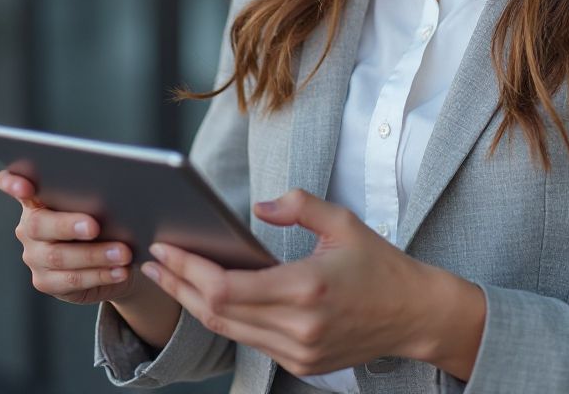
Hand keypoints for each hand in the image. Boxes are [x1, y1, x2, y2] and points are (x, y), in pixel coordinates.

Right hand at [0, 169, 138, 305]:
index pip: (12, 182)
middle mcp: (29, 226)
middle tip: (94, 227)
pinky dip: (99, 275)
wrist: (112, 259)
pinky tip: (119, 271)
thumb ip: (94, 195)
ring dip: (95, 255)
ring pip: (59, 256)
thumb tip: (113, 191)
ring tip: (122, 253)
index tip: (24, 186)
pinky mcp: (45, 281)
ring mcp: (34, 255)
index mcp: (38, 197)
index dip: (12, 182)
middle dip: (68, 225)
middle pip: (39, 224)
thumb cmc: (106, 220)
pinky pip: (70, 280)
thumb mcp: (99, 204)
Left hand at [140, 189, 484, 378]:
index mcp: (306, 288)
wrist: (414, 314)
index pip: (226, 287)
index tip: (164, 248)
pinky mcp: (301, 363)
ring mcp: (299, 352)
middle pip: (216, 314)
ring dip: (195, 304)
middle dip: (179, 286)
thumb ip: (299, 205)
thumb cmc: (380, 264)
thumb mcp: (343, 221)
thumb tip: (258, 207)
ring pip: (228, 332)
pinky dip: (225, 319)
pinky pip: (250, 341)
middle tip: (153, 261)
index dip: (188, 270)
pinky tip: (210, 297)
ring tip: (171, 277)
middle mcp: (298, 327)